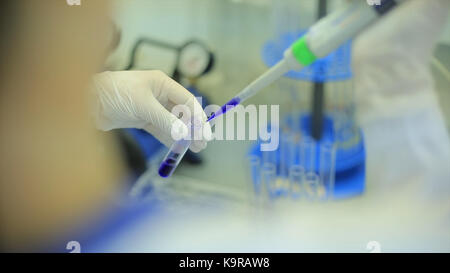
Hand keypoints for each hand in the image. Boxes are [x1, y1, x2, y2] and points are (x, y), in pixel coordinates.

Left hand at [91, 70, 211, 152]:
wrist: (87, 102)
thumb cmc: (115, 94)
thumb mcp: (143, 106)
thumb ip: (165, 121)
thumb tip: (185, 135)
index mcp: (162, 83)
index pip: (187, 100)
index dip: (198, 117)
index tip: (205, 134)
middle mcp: (158, 93)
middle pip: (182, 112)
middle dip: (193, 128)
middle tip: (201, 144)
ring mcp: (150, 107)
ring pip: (172, 122)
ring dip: (182, 135)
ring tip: (193, 149)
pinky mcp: (141, 118)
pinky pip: (160, 129)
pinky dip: (169, 138)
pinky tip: (177, 147)